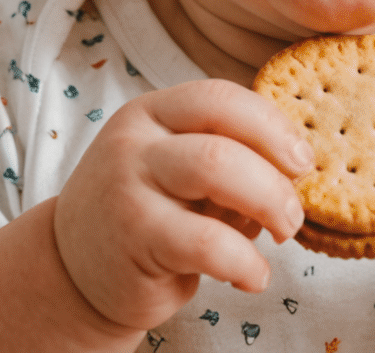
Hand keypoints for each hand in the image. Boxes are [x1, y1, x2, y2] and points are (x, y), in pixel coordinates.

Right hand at [53, 79, 314, 332]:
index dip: (271, 125)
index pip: (219, 98)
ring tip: (283, 233)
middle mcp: (135, 140)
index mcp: (152, 112)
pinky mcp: (133, 238)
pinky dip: (247, 262)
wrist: (72, 269)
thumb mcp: (176, 171)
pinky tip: (253, 276)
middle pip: (224, 139)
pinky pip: (208, 243)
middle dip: (277, 177)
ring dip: (268, 205)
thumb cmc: (145, 215)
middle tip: (295, 211)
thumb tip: (297, 168)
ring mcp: (128, 185)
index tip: (302, 160)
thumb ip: (226, 158)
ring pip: (216, 172)